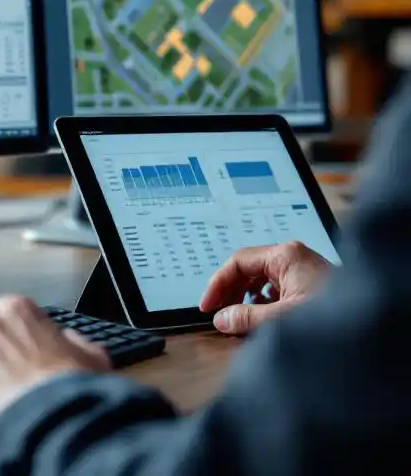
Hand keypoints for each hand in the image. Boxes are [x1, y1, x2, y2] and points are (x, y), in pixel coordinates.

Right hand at [199, 241, 332, 334]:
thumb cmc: (336, 315)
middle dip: (231, 291)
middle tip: (218, 313)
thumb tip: (222, 319)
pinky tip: (262, 316)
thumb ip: (247, 318)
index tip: (208, 305)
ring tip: (238, 317)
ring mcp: (303, 268)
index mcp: (285, 255)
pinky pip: (277, 286)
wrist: (374, 326)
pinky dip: (264, 301)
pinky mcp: (310, 283)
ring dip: (246, 297)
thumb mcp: (282, 318)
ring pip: (262, 278)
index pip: (237, 262)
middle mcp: (293, 256)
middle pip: (248, 268)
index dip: (217, 284)